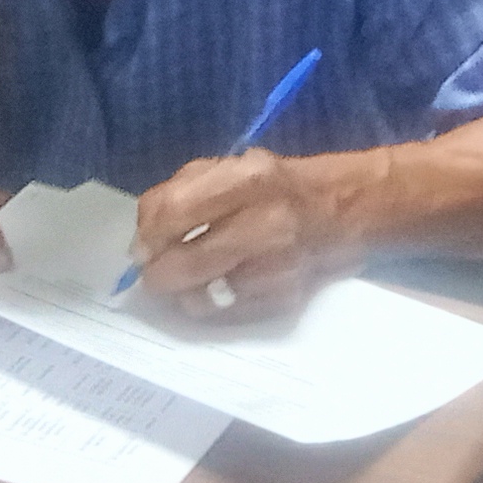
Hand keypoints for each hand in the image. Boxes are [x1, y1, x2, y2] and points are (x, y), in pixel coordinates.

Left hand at [131, 149, 355, 319]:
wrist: (342, 208)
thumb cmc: (274, 185)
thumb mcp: (227, 168)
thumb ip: (178, 194)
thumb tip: (142, 239)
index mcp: (246, 179)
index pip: (174, 212)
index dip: (148, 237)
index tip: (141, 250)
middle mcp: (265, 223)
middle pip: (185, 264)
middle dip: (158, 276)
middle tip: (154, 275)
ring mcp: (279, 265)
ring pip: (204, 298)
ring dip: (183, 295)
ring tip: (184, 285)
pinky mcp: (287, 297)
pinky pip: (229, 314)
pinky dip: (212, 307)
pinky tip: (213, 291)